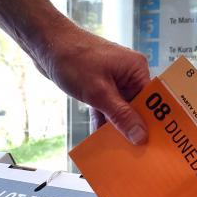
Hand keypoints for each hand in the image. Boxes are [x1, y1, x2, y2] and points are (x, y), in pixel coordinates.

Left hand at [33, 20, 150, 144]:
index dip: (150, 123)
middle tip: (131, 152)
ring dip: (114, 127)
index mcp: (136, 69)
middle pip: (136, 107)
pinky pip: (106, 107)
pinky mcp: (99, 84)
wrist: (45, 43)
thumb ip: (121, 116)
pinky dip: (102, 120)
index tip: (150, 144)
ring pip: (119, 110)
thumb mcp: (99, 93)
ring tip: (115, 150)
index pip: (151, 101)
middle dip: (131, 128)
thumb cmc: (73, 59)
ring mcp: (113, 79)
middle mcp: (128, 73)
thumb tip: (141, 136)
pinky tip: (98, 138)